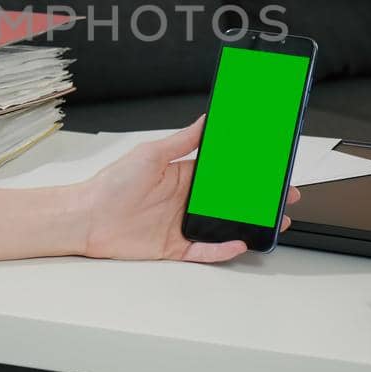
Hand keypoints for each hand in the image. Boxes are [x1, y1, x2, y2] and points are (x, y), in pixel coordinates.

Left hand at [76, 116, 300, 263]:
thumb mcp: (150, 154)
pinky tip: (240, 242)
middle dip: (258, 198)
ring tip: (274, 221)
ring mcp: (181, 224)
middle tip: (284, 194)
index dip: (247, 170)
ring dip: (248, 223)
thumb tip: (206, 120)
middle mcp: (185, 200)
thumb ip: (182, 140)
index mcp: (183, 175)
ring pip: (223, 225)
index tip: (270, 166)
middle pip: (230, 200)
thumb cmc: (111, 184)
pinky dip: (223, 249)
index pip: (223, 172)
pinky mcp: (173, 247)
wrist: (86, 217)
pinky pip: (205, 250)